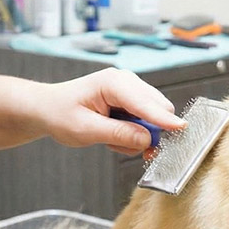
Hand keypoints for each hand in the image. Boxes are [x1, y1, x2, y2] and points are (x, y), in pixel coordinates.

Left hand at [36, 68, 186, 154]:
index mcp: (113, 83)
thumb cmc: (60, 114)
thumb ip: (118, 133)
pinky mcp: (132, 99)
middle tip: (126, 147)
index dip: (163, 119)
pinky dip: (134, 132)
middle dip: (149, 132)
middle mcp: (126, 81)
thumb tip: (147, 139)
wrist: (47, 108)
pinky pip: (146, 119)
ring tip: (110, 138)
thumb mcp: (85, 130)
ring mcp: (131, 89)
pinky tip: (113, 133)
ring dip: (137, 134)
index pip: (146, 103)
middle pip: (158, 108)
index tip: (182, 129)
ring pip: (154, 116)